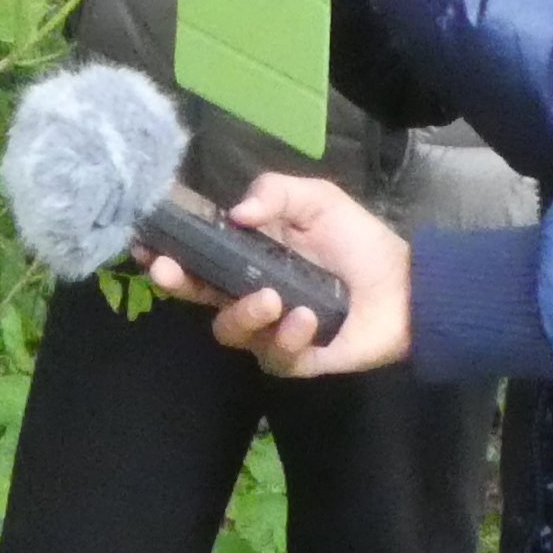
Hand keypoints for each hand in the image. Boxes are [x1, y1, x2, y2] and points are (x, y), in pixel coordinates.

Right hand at [157, 173, 411, 378]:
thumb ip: (274, 192)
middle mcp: (249, 294)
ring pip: (231, 331)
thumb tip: (235, 213)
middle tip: (170, 272)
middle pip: (197, 297)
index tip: (146, 245)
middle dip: (178, 285)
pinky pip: (276, 357)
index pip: (196, 257)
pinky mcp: (296, 359)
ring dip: (244, 314)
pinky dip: (288, 337)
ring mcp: (270, 330)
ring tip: (274, 298)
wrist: (407, 285)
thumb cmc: (357, 240)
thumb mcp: (316, 200)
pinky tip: (306, 319)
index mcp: (247, 257)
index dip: (167, 253)